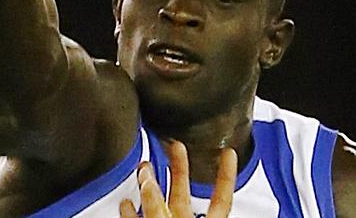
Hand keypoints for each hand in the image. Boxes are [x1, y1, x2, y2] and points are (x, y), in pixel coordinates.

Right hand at [120, 141, 236, 217]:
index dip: (226, 173)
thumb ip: (158, 208)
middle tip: (176, 145)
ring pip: (158, 206)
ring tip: (143, 168)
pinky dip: (131, 213)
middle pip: (183, 192)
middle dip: (179, 167)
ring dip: (148, 186)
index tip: (229, 153)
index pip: (221, 196)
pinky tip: (126, 203)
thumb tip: (148, 184)